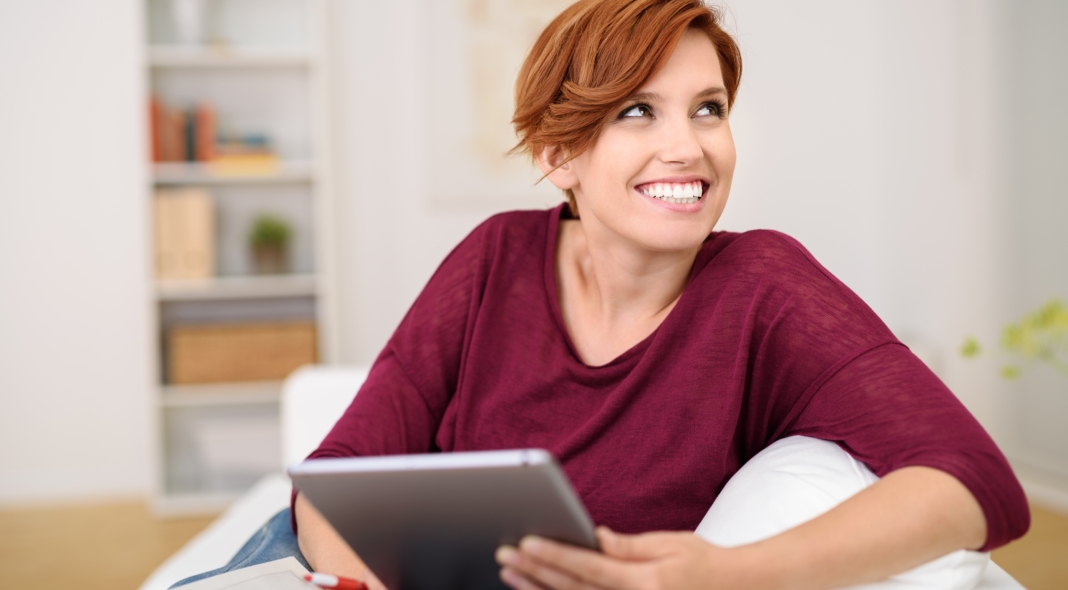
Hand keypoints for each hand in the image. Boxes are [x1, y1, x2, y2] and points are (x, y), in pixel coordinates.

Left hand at [495, 527, 757, 589]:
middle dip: (535, 573)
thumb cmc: (707, 565)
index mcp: (646, 584)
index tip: (524, 542)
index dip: (553, 555)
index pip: (588, 567)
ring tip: (512, 576)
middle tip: (504, 556)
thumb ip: (628, 546)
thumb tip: (593, 537)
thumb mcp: (672, 546)